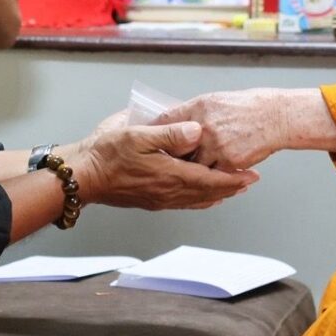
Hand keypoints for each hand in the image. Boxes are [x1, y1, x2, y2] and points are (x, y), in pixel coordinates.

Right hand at [70, 121, 257, 211]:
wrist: (83, 176)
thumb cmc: (106, 154)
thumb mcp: (138, 134)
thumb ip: (171, 134)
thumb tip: (198, 132)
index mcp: (170, 175)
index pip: (211, 179)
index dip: (234, 178)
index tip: (252, 175)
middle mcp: (169, 192)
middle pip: (209, 193)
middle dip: (231, 187)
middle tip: (250, 181)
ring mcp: (160, 199)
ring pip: (198, 200)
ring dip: (218, 194)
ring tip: (233, 189)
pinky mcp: (151, 201)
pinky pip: (184, 203)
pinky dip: (200, 200)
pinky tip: (203, 198)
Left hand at [155, 90, 301, 171]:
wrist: (274, 116)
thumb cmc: (247, 107)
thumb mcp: (214, 101)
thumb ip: (191, 113)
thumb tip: (172, 121)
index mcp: (198, 109)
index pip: (166, 120)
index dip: (151, 131)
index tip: (138, 138)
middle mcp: (204, 127)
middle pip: (174, 147)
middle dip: (163, 156)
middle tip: (151, 163)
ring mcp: (216, 146)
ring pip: (191, 165)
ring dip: (184, 170)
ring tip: (173, 175)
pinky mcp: (228, 162)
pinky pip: (210, 175)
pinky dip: (205, 178)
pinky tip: (199, 181)